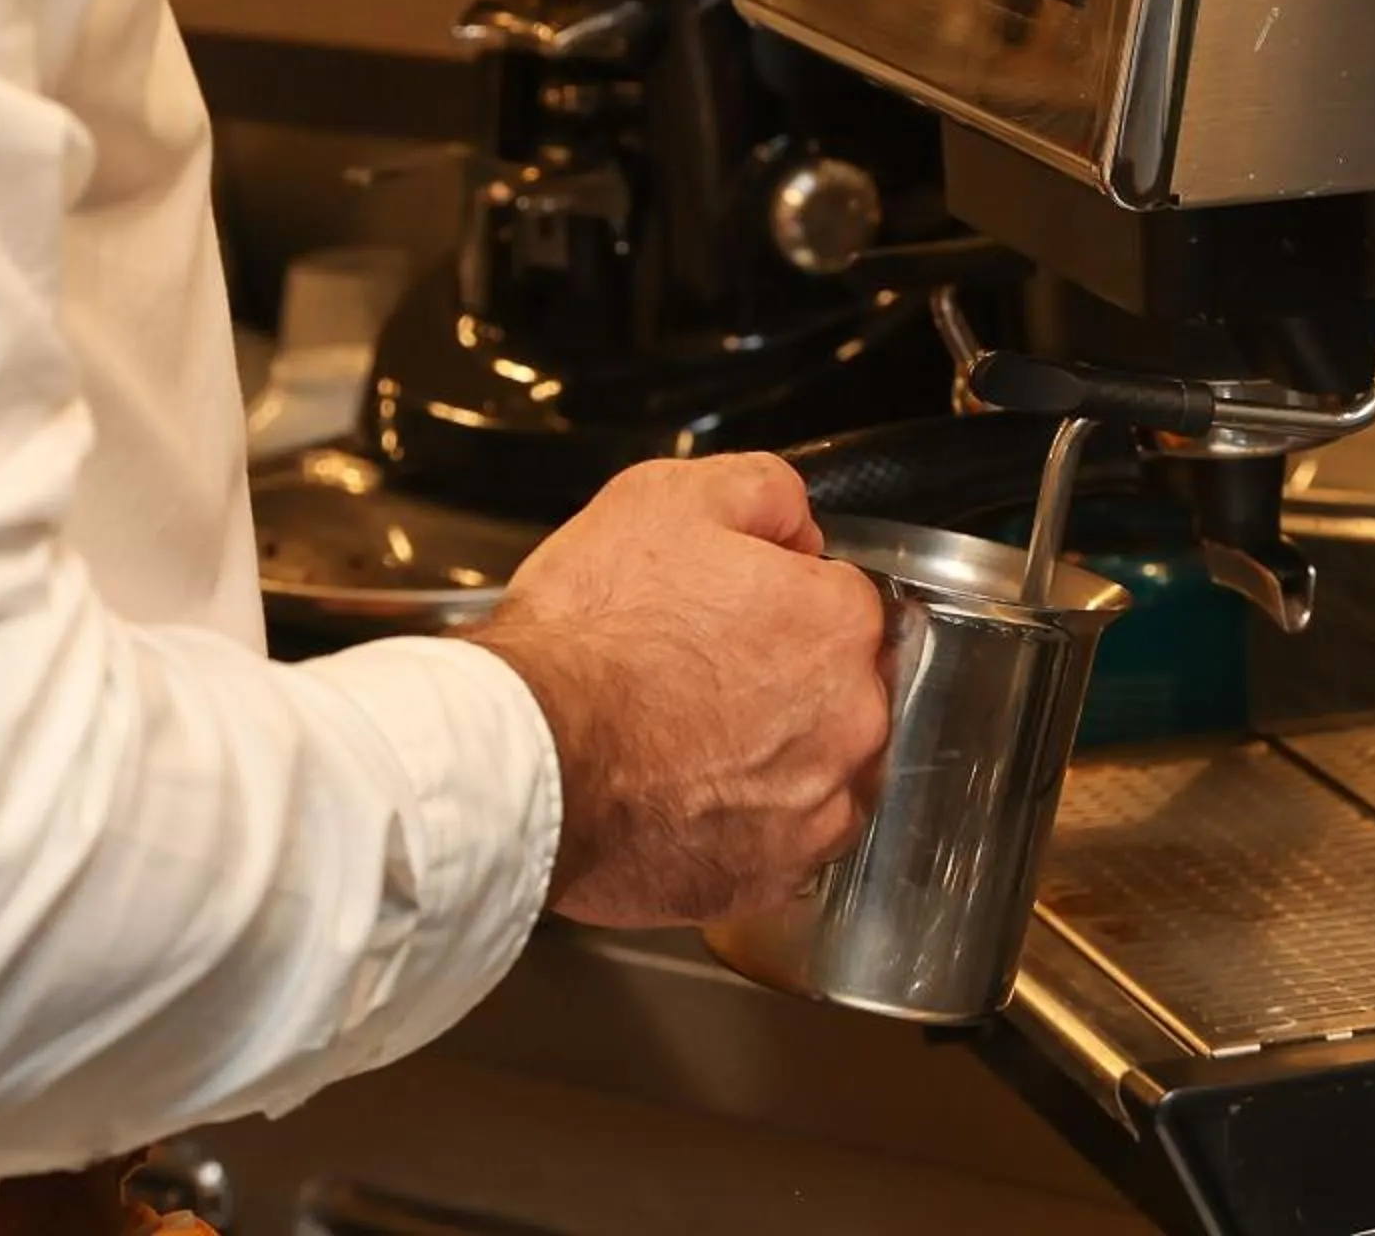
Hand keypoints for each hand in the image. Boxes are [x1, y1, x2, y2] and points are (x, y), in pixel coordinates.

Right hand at [469, 454, 886, 927]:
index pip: (838, 601)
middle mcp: (850, 720)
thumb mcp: (667, 498)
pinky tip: (683, 804)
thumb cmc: (587, 633)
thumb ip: (763, 494)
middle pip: (837, 691)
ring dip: (772, 761)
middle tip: (696, 682)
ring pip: (817, 774)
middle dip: (783, 685)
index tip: (725, 615)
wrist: (524, 751)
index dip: (776, 600)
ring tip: (685, 747)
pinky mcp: (768, 880)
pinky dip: (741, 832)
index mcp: (838, 624)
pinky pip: (776, 848)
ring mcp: (814, 809)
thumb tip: (796, 528)